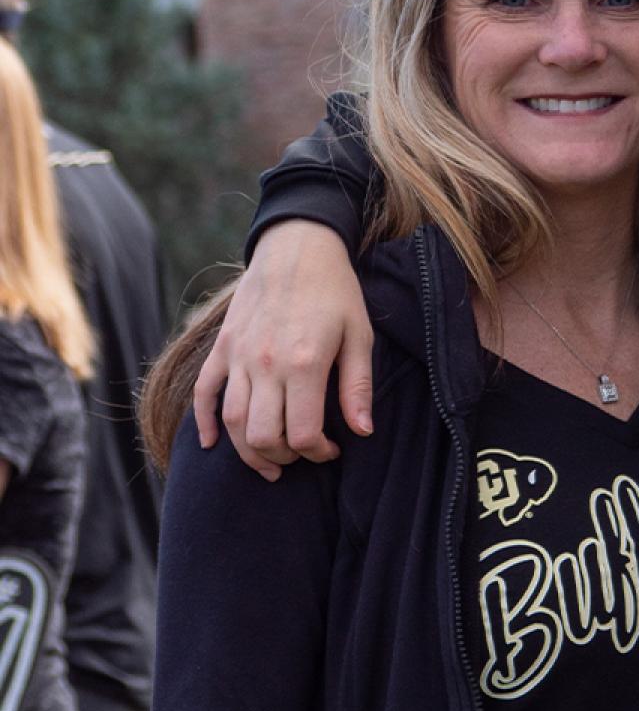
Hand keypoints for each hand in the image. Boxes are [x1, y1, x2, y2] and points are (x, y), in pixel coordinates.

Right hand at [193, 221, 372, 480]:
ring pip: (232, 423)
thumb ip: (357, 387)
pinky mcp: (222, 348)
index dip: (317, 453)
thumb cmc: (336, 291)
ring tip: (271, 463)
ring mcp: (238, 357)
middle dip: (284, 457)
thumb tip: (362, 432)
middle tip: (302, 454)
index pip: (302, 433)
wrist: (297, 247)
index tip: (331, 450)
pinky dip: (203, 424)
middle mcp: (265, 364)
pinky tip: (213, 445)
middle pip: (262, 436)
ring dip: (249, 452)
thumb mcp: (359, 335)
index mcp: (304, 364)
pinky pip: (203, 394)